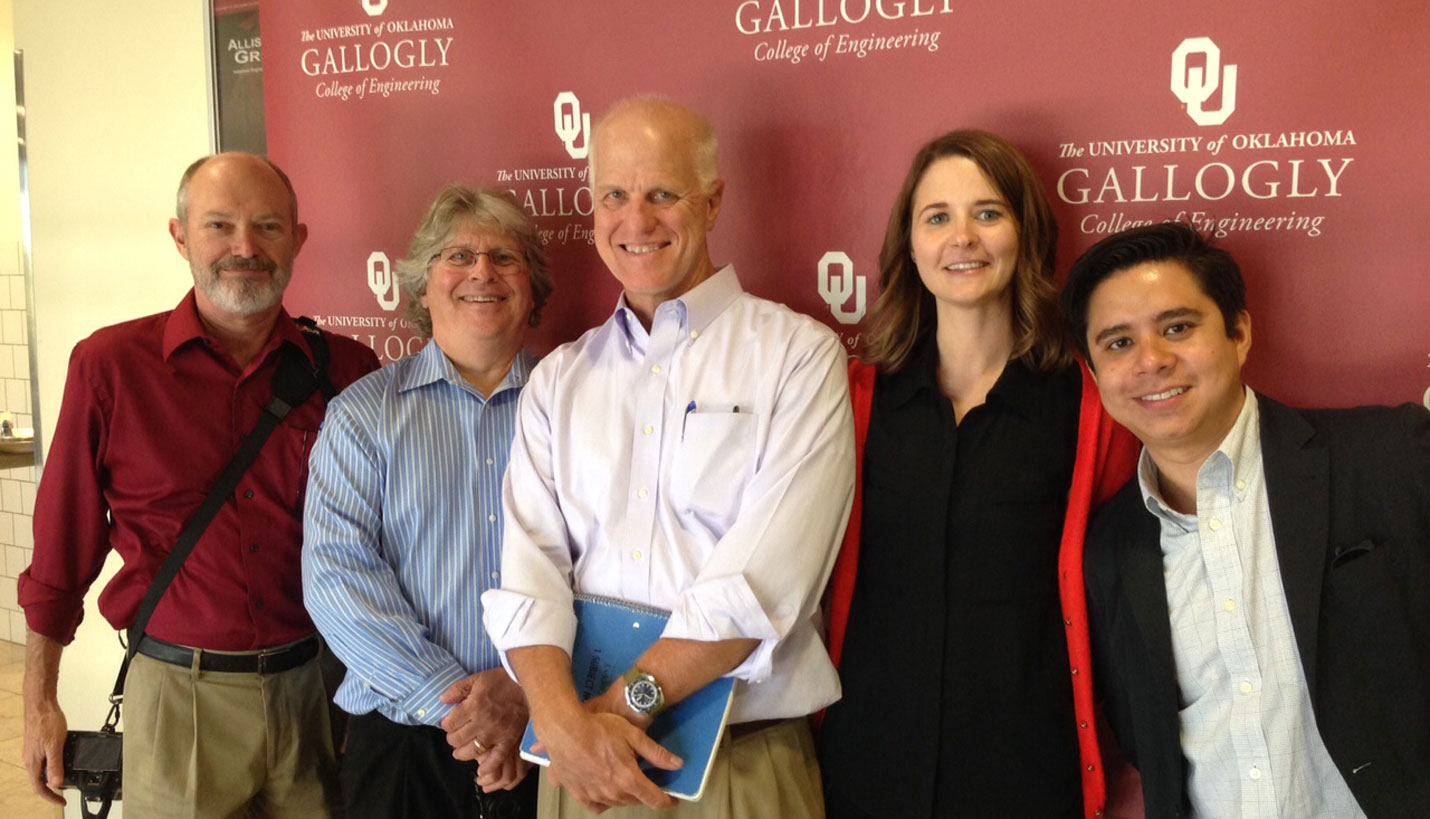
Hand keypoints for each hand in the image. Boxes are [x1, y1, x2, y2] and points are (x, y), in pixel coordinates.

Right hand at [23, 696, 67, 805]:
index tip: (62, 802)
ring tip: (65, 779)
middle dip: (52, 789)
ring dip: (52, 777)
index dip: (51, 797)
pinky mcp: (37, 744)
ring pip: (41, 770)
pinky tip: (62, 761)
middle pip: (39, 781)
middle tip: (65, 792)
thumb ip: (55, 765)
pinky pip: (44, 760)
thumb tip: (56, 784)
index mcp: (33, 763)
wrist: (40, 704)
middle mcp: (30, 759)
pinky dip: (53, 765)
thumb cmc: (46, 721)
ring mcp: (33, 752)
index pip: (40, 787)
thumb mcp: (55, 746)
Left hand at [440, 669, 531, 790]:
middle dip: (453, 739)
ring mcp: (496, 733)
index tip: (450, 723)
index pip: (449, 724)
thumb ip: (458, 689)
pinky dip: (488, 767)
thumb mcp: (478, 678)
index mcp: (473, 705)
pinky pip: (497, 758)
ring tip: (461, 751)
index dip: (446, 724)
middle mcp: (483, 721)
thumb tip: (443, 700)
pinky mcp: (509, 740)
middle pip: (457, 739)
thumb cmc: (502, 680)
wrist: (528, 684)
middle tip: (455, 736)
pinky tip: (481, 771)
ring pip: (472, 751)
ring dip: (463, 754)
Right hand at [530, 686, 680, 812]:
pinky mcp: (578, 794)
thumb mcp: (633, 735)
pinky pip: (596, 806)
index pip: (654, 799)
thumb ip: (656, 753)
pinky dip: (604, 802)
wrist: (564, 730)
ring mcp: (595, 795)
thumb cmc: (599, 728)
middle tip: (647, 782)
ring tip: (626, 782)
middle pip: (636, 800)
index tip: (673, 800)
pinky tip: (604, 791)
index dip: (667, 801)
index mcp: (629, 779)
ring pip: (617, 803)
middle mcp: (613, 793)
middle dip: (645, 794)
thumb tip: (677, 765)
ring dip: (626, 796)